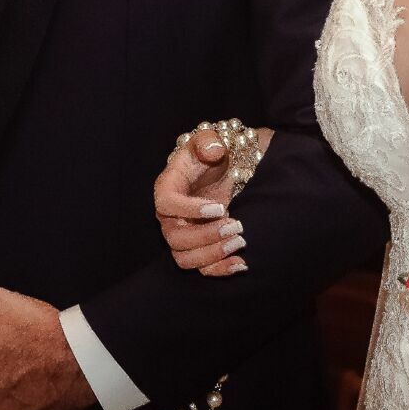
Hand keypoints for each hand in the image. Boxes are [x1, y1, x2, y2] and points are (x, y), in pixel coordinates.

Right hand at [154, 126, 273, 276]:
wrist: (221, 168)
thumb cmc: (210, 153)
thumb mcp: (208, 140)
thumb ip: (208, 141)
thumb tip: (213, 151)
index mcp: (167, 188)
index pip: (167, 204)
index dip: (190, 209)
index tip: (220, 208)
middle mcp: (170, 216)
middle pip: (176, 237)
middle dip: (207, 235)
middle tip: (236, 225)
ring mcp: (182, 234)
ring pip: (186, 257)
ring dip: (213, 254)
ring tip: (240, 240)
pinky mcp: (197, 246)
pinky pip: (201, 267)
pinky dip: (220, 269)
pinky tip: (241, 263)